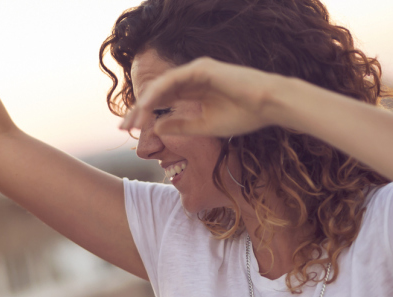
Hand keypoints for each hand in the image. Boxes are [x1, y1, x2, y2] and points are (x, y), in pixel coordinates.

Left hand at [119, 57, 286, 137]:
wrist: (269, 105)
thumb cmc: (244, 115)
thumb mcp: (204, 126)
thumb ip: (179, 126)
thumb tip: (154, 128)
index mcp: (194, 91)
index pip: (162, 101)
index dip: (145, 114)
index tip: (130, 131)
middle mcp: (192, 78)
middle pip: (157, 93)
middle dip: (139, 110)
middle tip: (122, 127)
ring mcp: (196, 71)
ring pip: (162, 86)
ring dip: (144, 103)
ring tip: (132, 120)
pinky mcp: (201, 68)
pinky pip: (172, 80)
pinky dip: (158, 93)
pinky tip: (146, 107)